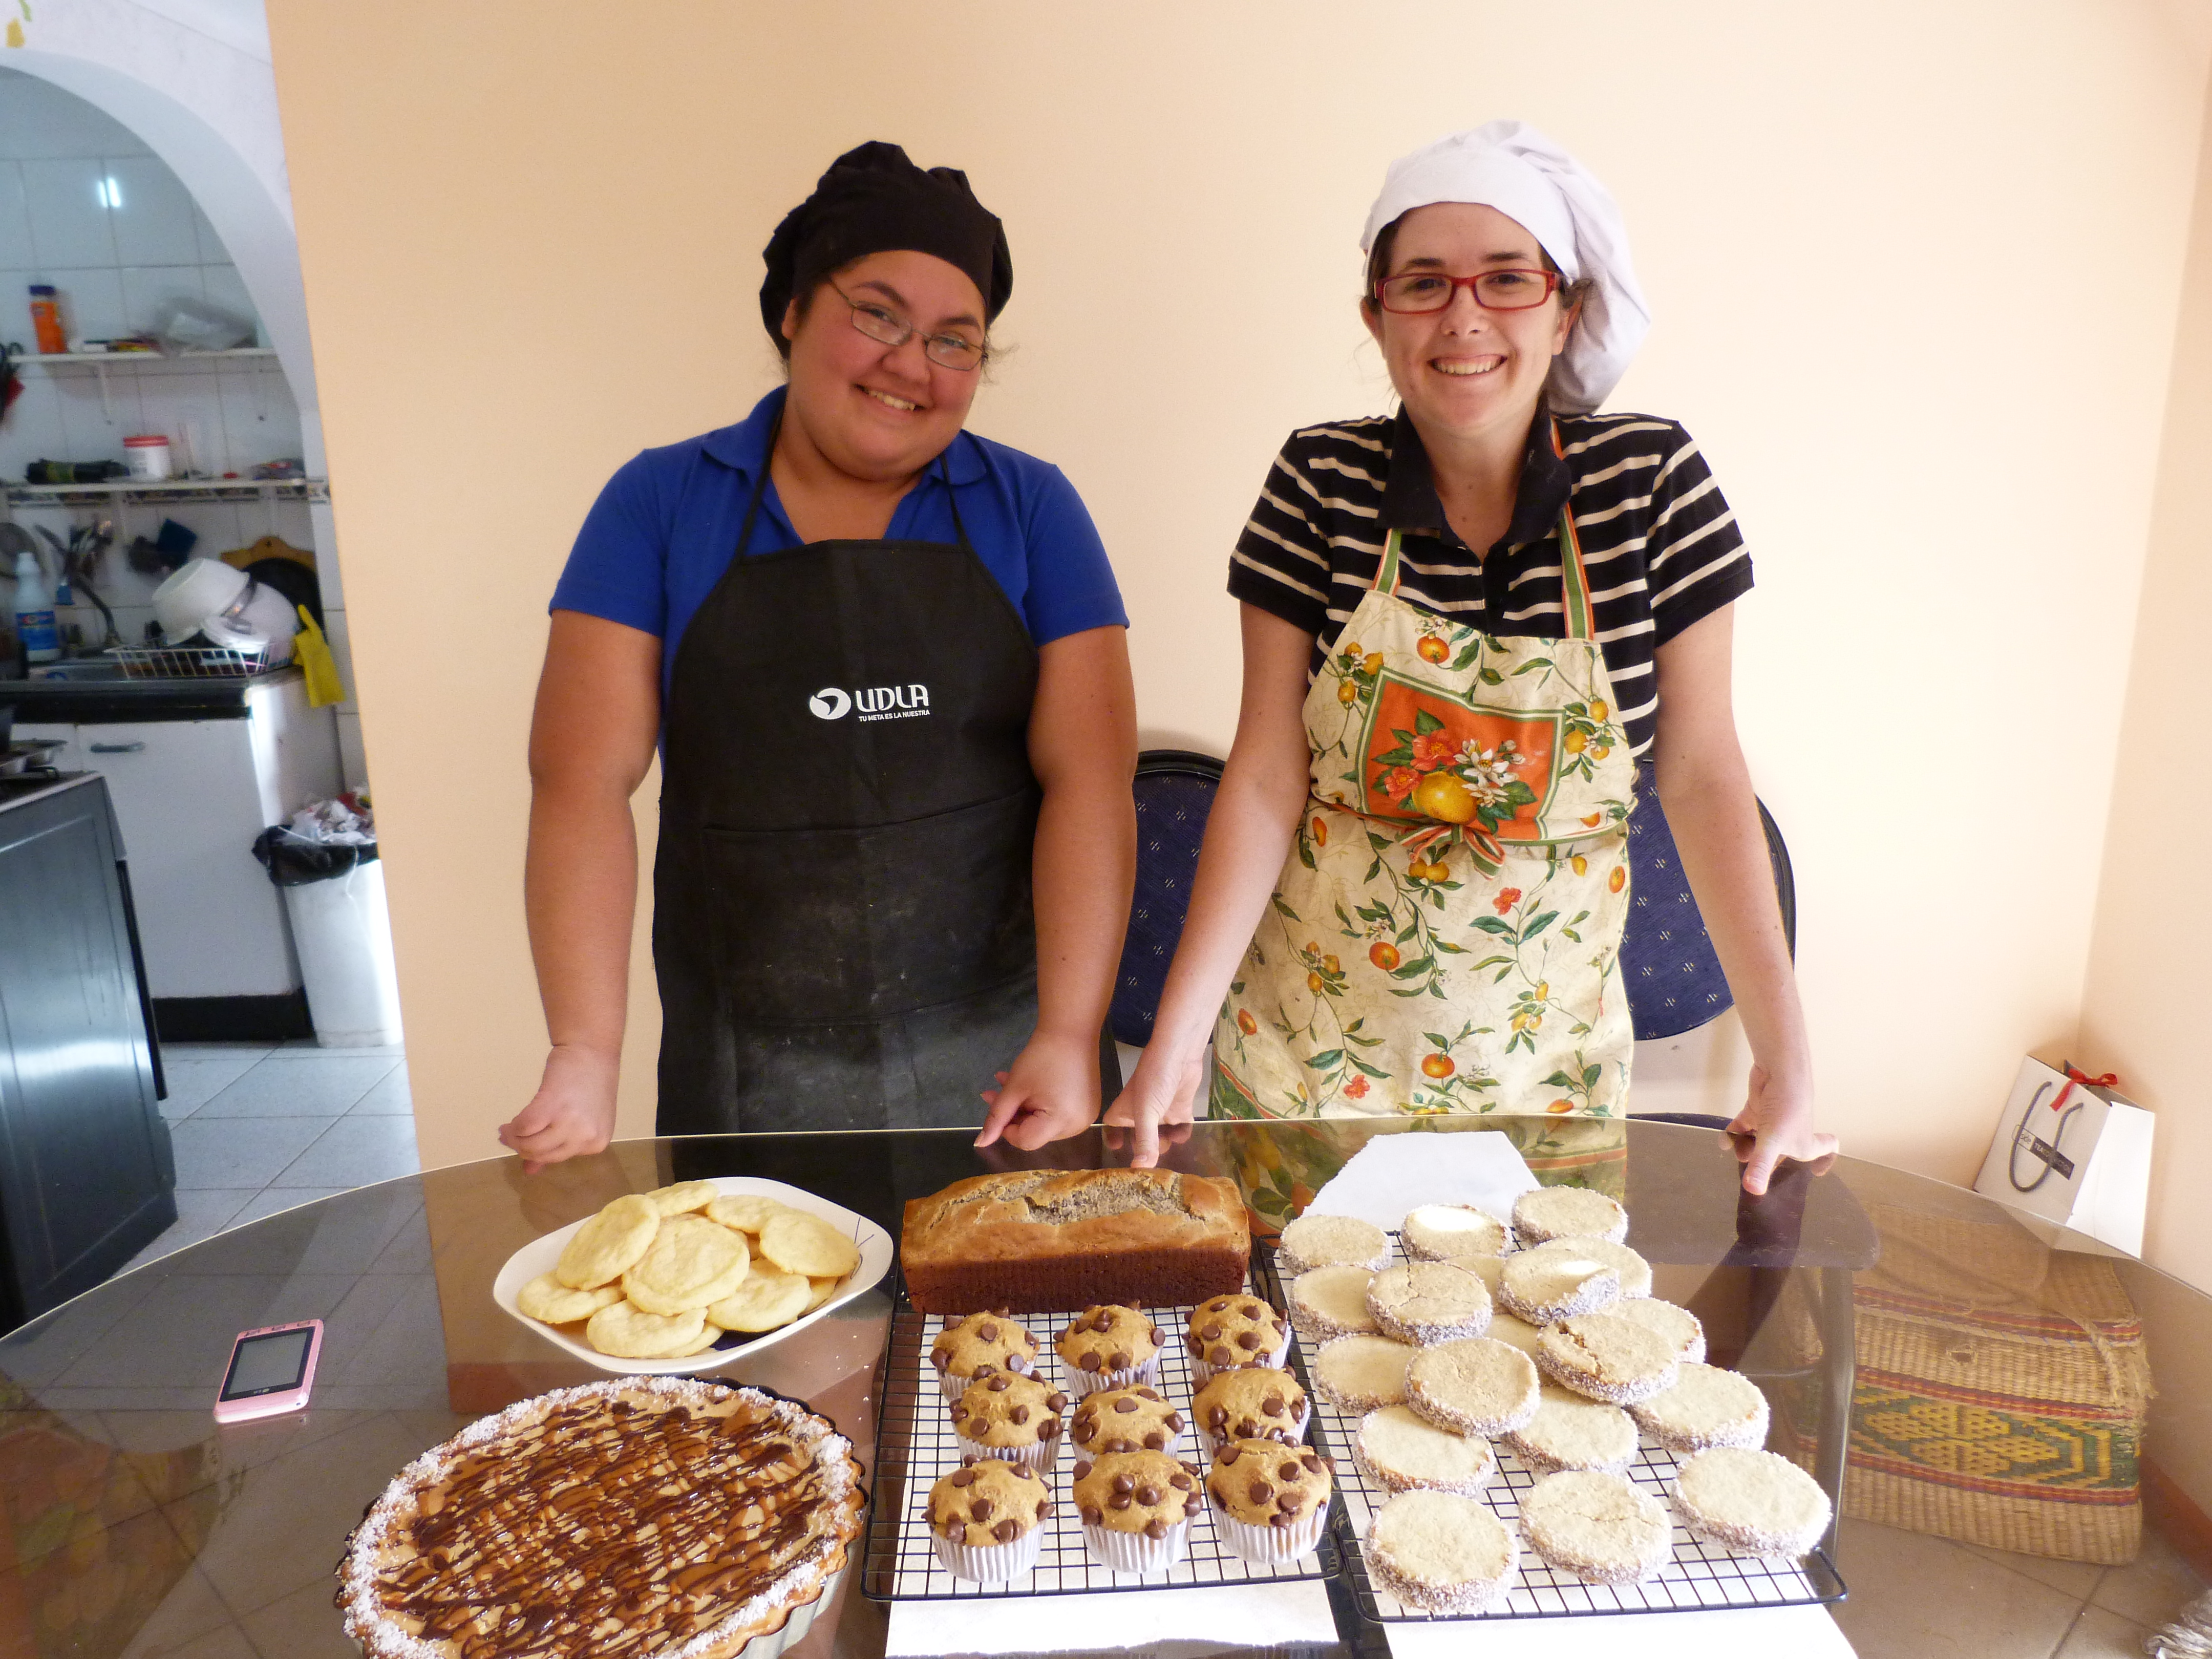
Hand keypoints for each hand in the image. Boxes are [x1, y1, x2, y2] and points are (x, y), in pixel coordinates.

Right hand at [499, 1045, 619, 1172]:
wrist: (592, 1051)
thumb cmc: (588, 1083)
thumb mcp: (582, 1120)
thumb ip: (558, 1146)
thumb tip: (529, 1171)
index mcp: (597, 1143)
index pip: (557, 1158)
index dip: (537, 1152)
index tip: (524, 1143)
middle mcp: (587, 1137)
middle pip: (542, 1154)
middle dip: (520, 1148)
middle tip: (507, 1137)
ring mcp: (571, 1124)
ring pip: (531, 1145)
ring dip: (514, 1138)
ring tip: (507, 1129)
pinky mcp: (553, 1107)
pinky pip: (525, 1127)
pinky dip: (514, 1127)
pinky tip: (510, 1122)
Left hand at [975, 1030, 1100, 1150]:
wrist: (1072, 1030)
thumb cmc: (1041, 1058)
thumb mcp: (1015, 1088)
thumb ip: (997, 1117)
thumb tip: (980, 1143)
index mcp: (1061, 1122)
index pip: (1026, 1141)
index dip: (1006, 1128)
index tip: (997, 1106)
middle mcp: (1077, 1126)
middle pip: (1035, 1132)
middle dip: (1014, 1114)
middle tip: (995, 1092)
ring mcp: (1085, 1117)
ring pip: (1044, 1123)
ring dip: (1024, 1107)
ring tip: (1006, 1083)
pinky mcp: (1087, 1107)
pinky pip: (1058, 1113)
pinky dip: (1041, 1103)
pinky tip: (1027, 1085)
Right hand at [1100, 1047, 1204, 1167]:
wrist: (1180, 1055)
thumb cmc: (1154, 1079)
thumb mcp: (1146, 1112)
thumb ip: (1144, 1141)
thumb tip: (1140, 1168)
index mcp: (1124, 1111)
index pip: (1113, 1128)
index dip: (1113, 1139)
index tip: (1118, 1152)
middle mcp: (1141, 1114)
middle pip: (1139, 1139)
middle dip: (1145, 1151)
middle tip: (1151, 1164)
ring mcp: (1161, 1113)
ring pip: (1161, 1137)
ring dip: (1165, 1145)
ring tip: (1169, 1151)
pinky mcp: (1180, 1110)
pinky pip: (1180, 1129)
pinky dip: (1182, 1135)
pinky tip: (1181, 1135)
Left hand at [1725, 1063, 1835, 1195]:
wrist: (1777, 1070)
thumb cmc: (1786, 1108)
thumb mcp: (1773, 1140)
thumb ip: (1762, 1165)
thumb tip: (1754, 1191)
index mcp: (1804, 1144)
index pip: (1826, 1150)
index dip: (1825, 1161)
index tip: (1817, 1172)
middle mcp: (1791, 1134)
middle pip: (1783, 1152)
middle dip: (1766, 1162)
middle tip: (1750, 1168)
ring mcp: (1773, 1121)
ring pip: (1760, 1140)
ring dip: (1746, 1148)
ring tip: (1734, 1151)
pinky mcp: (1758, 1109)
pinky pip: (1745, 1126)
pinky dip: (1734, 1133)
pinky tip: (1724, 1141)